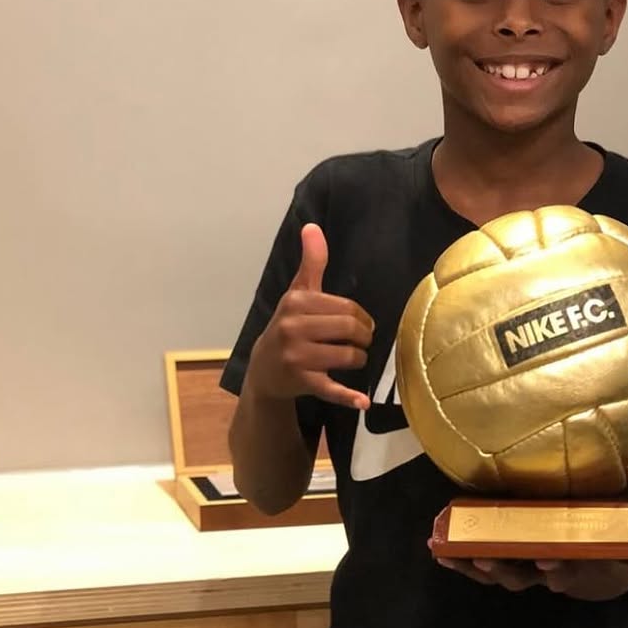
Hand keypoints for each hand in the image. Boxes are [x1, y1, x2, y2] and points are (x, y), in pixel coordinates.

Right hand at [247, 223, 373, 410]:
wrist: (264, 369)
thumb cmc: (288, 326)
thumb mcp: (297, 293)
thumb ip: (311, 263)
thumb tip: (313, 226)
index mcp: (296, 303)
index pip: (347, 308)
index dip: (362, 317)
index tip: (360, 324)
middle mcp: (293, 328)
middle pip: (350, 330)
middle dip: (363, 337)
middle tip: (362, 342)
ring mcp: (297, 357)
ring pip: (348, 356)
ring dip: (359, 359)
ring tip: (354, 358)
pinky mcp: (302, 382)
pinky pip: (330, 388)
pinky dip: (347, 397)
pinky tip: (362, 401)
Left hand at [432, 549, 627, 598]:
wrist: (617, 563)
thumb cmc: (623, 549)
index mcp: (577, 571)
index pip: (566, 573)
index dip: (557, 570)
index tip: (547, 563)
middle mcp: (549, 574)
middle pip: (522, 577)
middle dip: (500, 569)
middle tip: (481, 558)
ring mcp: (528, 568)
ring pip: (498, 573)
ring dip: (472, 566)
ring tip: (446, 555)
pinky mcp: (514, 556)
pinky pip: (486, 562)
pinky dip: (463, 559)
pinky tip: (439, 550)